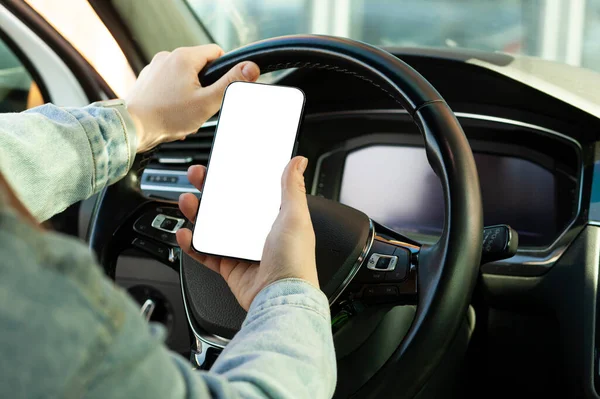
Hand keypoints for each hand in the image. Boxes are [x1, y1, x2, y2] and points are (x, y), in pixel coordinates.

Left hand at [125, 45, 259, 151]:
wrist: (133, 127)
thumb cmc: (167, 116)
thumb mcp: (207, 102)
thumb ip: (230, 83)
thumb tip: (250, 68)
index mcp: (184, 57)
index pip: (216, 52)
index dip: (222, 71)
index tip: (217, 89)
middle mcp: (167, 57)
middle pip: (200, 66)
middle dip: (204, 87)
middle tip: (200, 106)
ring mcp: (155, 67)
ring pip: (184, 77)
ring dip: (189, 94)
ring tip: (184, 112)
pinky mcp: (147, 79)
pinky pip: (169, 85)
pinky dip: (174, 98)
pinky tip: (172, 113)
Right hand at [176, 156, 318, 310]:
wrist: (281, 297)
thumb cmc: (295, 260)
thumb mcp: (295, 216)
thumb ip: (293, 188)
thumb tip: (298, 162)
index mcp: (275, 218)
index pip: (252, 192)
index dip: (236, 178)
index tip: (222, 166)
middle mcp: (258, 233)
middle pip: (228, 207)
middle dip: (210, 191)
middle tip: (198, 178)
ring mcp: (241, 250)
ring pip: (213, 228)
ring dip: (197, 213)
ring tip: (187, 202)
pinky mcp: (229, 267)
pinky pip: (206, 253)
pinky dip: (193, 244)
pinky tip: (185, 233)